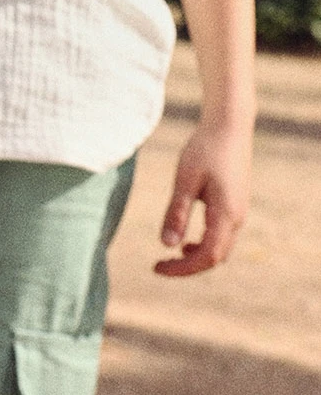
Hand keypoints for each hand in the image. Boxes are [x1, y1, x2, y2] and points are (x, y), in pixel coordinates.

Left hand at [155, 120, 250, 276]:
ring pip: (221, 248)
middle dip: (188, 266)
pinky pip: (222, 235)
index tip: (156, 267)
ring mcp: (239, 212)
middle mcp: (237, 218)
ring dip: (197, 256)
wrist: (230, 126)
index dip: (182, 268)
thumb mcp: (185, 180)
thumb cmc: (205, 148)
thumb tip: (166, 245)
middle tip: (160, 266)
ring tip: (171, 255)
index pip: (207, 257)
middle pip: (216, 257)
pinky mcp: (236, 205)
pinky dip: (205, 244)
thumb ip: (177, 212)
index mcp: (226, 214)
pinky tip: (187, 239)